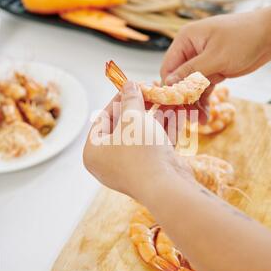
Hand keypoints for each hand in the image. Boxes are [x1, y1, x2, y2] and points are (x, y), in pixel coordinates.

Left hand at [83, 82, 192, 199]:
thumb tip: (129, 84)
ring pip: (142, 135)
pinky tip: (176, 112)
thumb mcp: (133, 118)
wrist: (166, 187)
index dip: (119, 99)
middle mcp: (108, 162)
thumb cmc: (140, 150)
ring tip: (167, 97)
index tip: (133, 85)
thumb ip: (131, 99)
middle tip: (152, 90)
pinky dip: (164, 130)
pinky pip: (154, 146)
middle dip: (141, 107)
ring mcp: (130, 168)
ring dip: (156, 116)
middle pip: (124, 126)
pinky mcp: (150, 171)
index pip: (103, 118)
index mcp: (94, 152)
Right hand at [160, 11, 270, 115]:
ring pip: (191, 88)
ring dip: (194, 104)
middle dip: (183, 100)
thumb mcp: (216, 57)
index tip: (173, 108)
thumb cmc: (244, 37)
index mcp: (186, 40)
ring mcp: (202, 61)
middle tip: (186, 118)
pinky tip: (205, 115)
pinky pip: (203, 89)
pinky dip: (204, 102)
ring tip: (199, 120)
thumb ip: (192, 71)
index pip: (169, 68)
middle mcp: (190, 50)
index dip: (170, 89)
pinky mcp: (213, 70)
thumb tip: (169, 83)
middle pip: (178, 80)